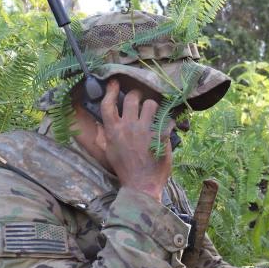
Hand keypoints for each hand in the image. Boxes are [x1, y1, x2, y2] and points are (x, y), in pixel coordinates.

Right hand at [96, 79, 173, 200]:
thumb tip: (100, 124)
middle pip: (132, 98)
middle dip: (137, 95)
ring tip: (154, 112)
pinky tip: (167, 126)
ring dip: (153, 106)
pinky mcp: (160, 136)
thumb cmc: (124, 169)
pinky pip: (167, 119)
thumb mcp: (108, 152)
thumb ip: (103, 136)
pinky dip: (168, 121)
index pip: (108, 104)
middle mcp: (128, 127)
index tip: (115, 82)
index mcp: (113, 130)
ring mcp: (145, 131)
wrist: (141, 184)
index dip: (111, 90)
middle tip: (140, 98)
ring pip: (151, 104)